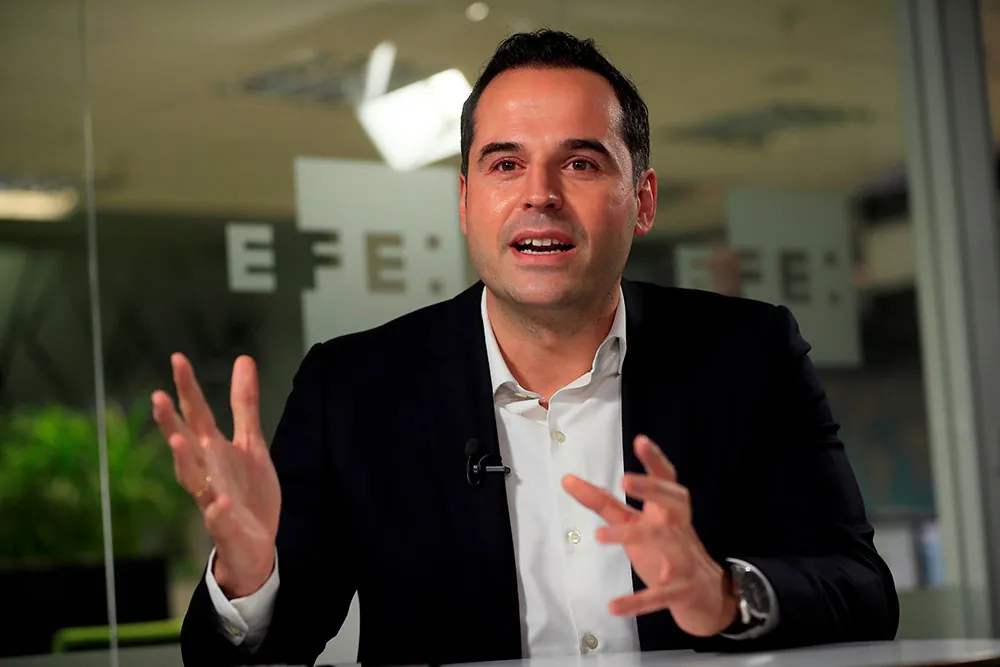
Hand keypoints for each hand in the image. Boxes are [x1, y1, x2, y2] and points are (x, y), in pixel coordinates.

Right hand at [151, 353, 280, 598]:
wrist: (254, 545)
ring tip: (178, 440)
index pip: (197, 414)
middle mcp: (206, 471)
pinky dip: (217, 511)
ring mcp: (213, 499)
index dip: (188, 387)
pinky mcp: (226, 527)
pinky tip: (219, 501)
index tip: (178, 358)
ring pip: (192, 480)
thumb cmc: (246, 490)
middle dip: (170, 422)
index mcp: (213, 450)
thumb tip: (243, 359)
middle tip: (157, 397)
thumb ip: (244, 404)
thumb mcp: (251, 443)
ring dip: (184, 460)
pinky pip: (218, 519)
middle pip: (185, 443)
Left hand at [562, 435, 737, 636]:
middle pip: (676, 500)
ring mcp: (683, 559)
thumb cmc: (665, 551)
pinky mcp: (681, 591)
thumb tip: (567, 479)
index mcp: (668, 511)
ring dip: (633, 535)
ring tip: (599, 535)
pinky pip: (661, 595)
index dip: (654, 460)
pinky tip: (613, 606)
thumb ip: (602, 502)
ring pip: (665, 541)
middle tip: (625, 480)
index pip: (666, 479)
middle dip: (653, 488)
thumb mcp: (634, 523)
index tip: (640, 440)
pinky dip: (638, 601)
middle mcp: (679, 529)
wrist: (706, 596)